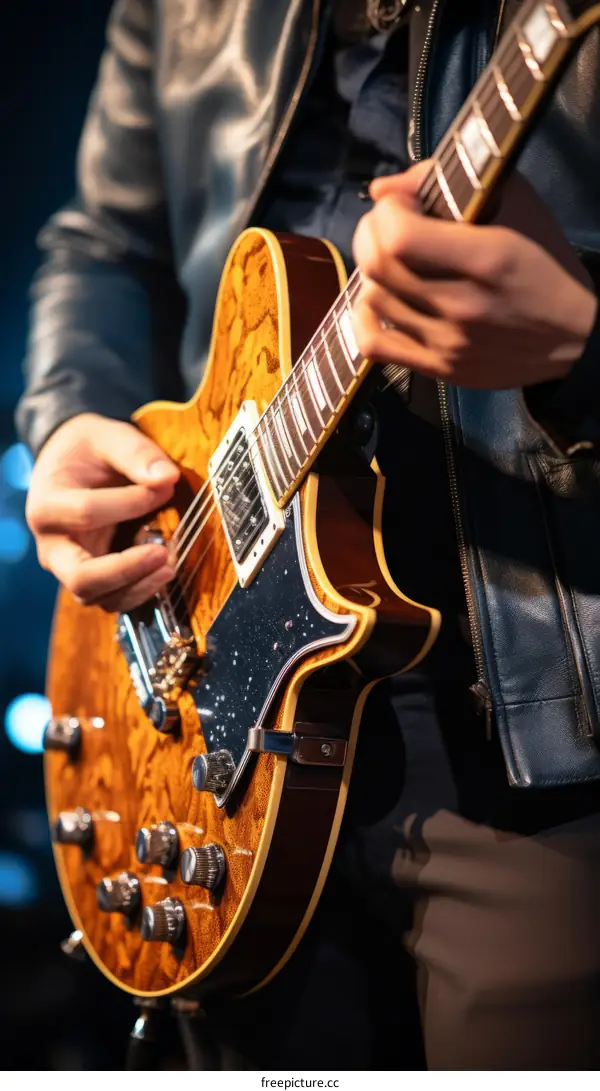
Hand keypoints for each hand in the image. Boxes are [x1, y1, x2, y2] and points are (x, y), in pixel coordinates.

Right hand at [26, 413, 179, 611]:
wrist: (72, 465)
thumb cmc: (87, 451)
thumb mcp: (107, 436)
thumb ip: (136, 452)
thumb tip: (167, 477)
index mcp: (47, 505)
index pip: (86, 512)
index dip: (130, 503)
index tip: (165, 488)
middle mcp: (52, 545)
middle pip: (80, 578)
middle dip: (125, 570)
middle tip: (163, 553)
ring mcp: (68, 567)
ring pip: (97, 597)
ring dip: (136, 587)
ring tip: (170, 565)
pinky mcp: (90, 577)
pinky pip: (111, 598)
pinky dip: (138, 591)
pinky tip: (163, 571)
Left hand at [352, 161, 596, 388]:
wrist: (576, 336)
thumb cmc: (547, 262)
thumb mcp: (516, 204)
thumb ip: (449, 182)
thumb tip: (382, 190)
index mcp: (486, 259)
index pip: (399, 236)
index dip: (386, 211)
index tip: (400, 203)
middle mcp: (461, 305)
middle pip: (378, 266)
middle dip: (370, 233)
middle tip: (386, 225)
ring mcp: (447, 342)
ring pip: (371, 300)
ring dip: (370, 272)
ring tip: (391, 261)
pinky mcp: (439, 369)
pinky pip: (373, 345)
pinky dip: (363, 318)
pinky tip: (381, 301)